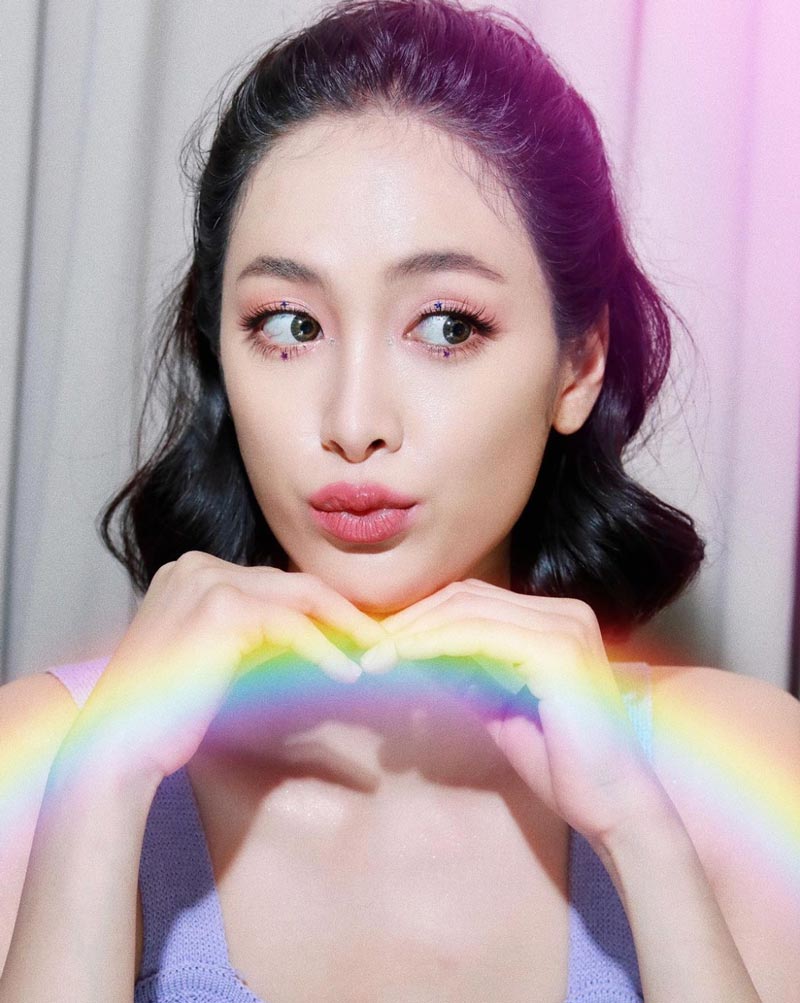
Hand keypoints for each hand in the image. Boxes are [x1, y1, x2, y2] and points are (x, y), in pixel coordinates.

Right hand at [58, 552, 387, 784]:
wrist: (121, 741)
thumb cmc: (167, 712)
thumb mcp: (217, 657)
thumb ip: (255, 636)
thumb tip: (316, 638)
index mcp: (192, 572)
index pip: (273, 584)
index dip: (319, 609)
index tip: (353, 635)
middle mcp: (196, 566)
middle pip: (290, 583)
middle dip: (339, 612)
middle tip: (376, 641)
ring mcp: (206, 581)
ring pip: (298, 598)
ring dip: (342, 628)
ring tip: (373, 655)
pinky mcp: (222, 607)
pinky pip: (291, 625)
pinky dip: (324, 649)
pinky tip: (346, 673)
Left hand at [360, 578, 665, 846]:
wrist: (613, 806)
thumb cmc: (561, 764)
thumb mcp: (501, 707)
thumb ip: (468, 674)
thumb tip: (415, 657)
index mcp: (555, 621)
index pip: (472, 600)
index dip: (421, 618)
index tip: (379, 645)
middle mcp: (563, 613)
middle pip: (465, 597)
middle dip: (410, 620)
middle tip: (367, 651)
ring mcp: (563, 626)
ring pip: (466, 610)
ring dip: (413, 632)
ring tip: (374, 660)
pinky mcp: (556, 650)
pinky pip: (477, 634)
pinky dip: (433, 643)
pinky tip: (402, 661)